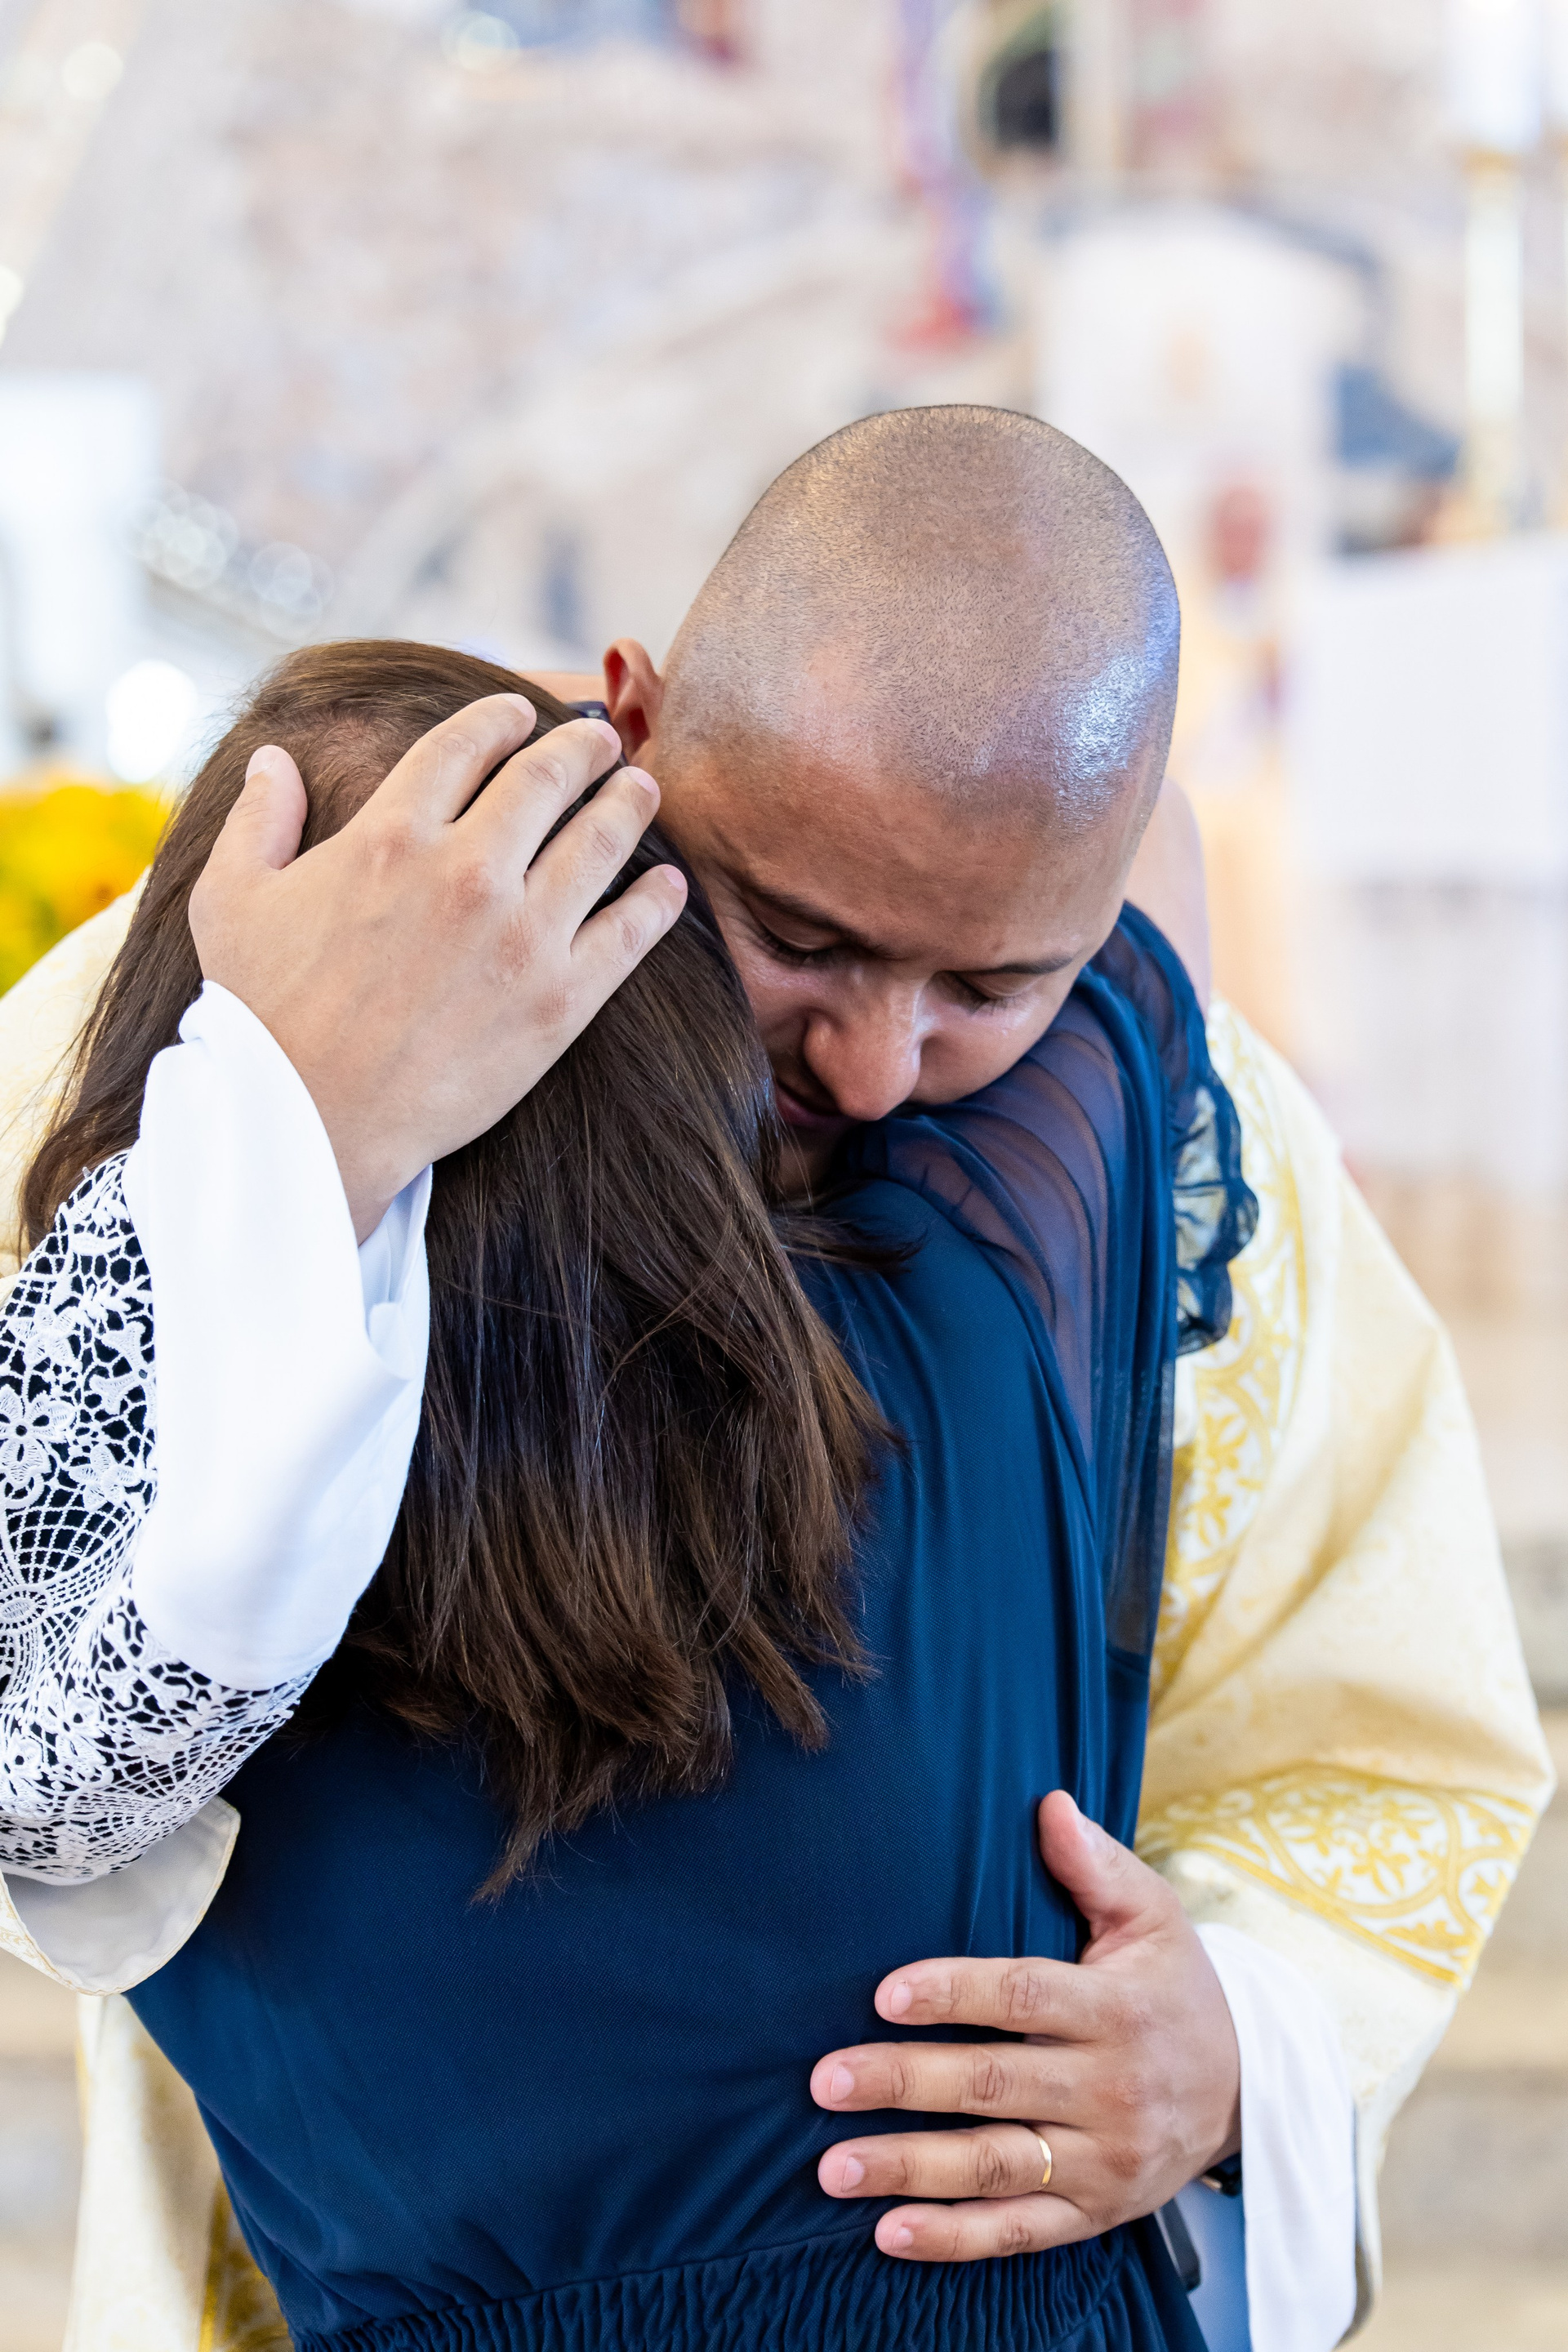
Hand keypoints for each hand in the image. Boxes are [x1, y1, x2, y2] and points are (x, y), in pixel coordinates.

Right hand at [189, 695, 687, 1238]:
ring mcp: (521, 933)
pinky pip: (630, 933)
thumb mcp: (231, 901)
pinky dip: (657, 901)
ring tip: (642, 788)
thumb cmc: (263, 1014)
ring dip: (628, 804)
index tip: (521, 712)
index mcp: (391, 834)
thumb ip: (257, 820)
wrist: (312, 1121)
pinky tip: (669, 884)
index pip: (464, 746)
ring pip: (599, 841)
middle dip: (581, 747)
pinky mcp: (560, 998)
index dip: (500, 718)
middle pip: (545, 779)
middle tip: (601, 742)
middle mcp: (467, 870)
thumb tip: (269, 759)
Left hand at [811, 1790, 1239, 2260]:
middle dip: (903, 2083)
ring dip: (909, 2167)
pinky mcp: (1094, 2213)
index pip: (1024, 1996)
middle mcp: (1109, 2088)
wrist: (1246, 2089)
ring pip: (996, 2166)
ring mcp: (1101, 2160)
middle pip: (994, 2084)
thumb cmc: (1173, 1986)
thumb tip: (1048, 1803)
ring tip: (832, 2165)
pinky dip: (954, 2238)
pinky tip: (890, 2231)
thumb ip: (1095, 1864)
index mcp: (1116, 2008)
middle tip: (825, 2079)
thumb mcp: (1152, 1915)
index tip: (885, 1993)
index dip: (954, 1993)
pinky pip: (1018, 2232)